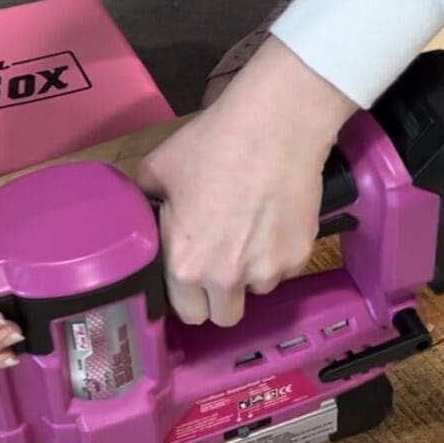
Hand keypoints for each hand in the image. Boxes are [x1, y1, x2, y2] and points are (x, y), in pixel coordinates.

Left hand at [137, 36, 356, 326]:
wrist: (276, 126)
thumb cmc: (214, 144)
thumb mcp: (160, 168)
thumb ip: (147, 201)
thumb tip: (143, 209)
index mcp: (185, 264)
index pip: (187, 313)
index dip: (189, 297)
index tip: (193, 281)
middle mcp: (226, 278)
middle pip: (225, 316)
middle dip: (221, 297)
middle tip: (222, 264)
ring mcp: (267, 270)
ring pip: (257, 290)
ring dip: (252, 273)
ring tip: (251, 231)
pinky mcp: (299, 257)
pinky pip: (284, 269)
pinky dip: (279, 253)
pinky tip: (274, 219)